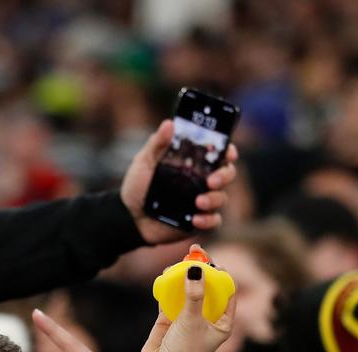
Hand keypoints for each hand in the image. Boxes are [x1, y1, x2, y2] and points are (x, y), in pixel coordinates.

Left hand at [120, 119, 238, 244]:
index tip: (229, 152)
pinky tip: (195, 219)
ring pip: (222, 198)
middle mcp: (201, 181)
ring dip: (214, 199)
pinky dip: (208, 220)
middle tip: (211, 181)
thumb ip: (157, 144)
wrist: (129, 217)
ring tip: (198, 202)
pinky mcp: (199, 221)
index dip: (228, 151)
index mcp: (193, 163)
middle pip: (227, 174)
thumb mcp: (144, 162)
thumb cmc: (138, 186)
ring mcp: (202, 201)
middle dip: (224, 176)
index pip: (218, 154)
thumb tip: (169, 123)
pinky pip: (213, 221)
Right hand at [127, 254, 235, 351]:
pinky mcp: (170, 319)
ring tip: (178, 261)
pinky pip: (171, 297)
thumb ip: (194, 294)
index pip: (227, 292)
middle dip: (201, 270)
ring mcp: (189, 318)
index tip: (211, 261)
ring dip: (183, 276)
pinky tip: (165, 275)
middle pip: (207, 287)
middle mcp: (207, 319)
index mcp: (222, 323)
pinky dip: (169, 286)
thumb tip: (196, 268)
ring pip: (188, 290)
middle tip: (194, 252)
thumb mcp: (192, 321)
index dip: (220, 274)